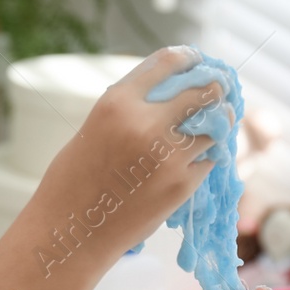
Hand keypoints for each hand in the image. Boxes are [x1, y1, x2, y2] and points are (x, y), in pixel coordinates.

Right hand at [33, 45, 232, 252]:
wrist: (71, 230)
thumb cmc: (73, 179)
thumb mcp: (94, 128)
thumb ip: (130, 109)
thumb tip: (171, 94)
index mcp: (118, 102)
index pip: (169, 62)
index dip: (189, 58)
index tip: (198, 61)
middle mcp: (146, 124)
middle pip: (204, 92)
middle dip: (216, 90)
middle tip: (219, 92)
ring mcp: (168, 156)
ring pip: (216, 128)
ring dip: (218, 125)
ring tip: (214, 126)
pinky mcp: (182, 185)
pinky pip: (209, 160)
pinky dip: (206, 157)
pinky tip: (196, 159)